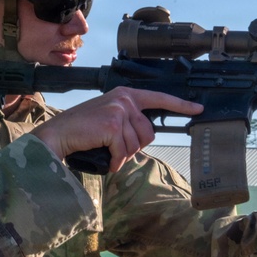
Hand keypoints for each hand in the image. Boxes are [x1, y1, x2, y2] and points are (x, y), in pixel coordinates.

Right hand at [31, 88, 202, 172]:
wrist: (59, 134)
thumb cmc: (82, 130)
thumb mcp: (108, 117)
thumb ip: (128, 120)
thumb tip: (145, 135)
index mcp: (125, 95)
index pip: (159, 98)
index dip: (180, 105)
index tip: (197, 108)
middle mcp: (125, 99)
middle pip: (149, 133)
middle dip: (134, 146)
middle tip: (114, 146)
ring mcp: (119, 110)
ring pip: (136, 145)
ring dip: (122, 154)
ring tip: (105, 149)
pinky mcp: (114, 125)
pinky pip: (124, 152)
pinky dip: (115, 161)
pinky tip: (105, 157)